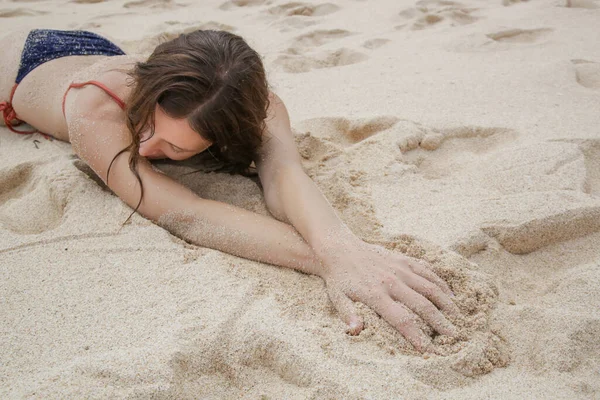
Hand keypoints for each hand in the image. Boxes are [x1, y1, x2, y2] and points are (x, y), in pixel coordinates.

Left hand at [318, 238, 459, 351]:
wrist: (340, 248)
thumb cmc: (339, 278)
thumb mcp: (338, 298)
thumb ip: (348, 315)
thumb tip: (355, 330)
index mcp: (376, 295)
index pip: (402, 320)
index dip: (417, 336)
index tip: (429, 351)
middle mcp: (392, 281)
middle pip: (423, 305)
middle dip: (440, 323)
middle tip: (454, 337)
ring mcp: (400, 268)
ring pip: (430, 286)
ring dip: (446, 303)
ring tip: (458, 317)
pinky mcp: (403, 259)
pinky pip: (427, 271)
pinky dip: (440, 283)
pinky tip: (450, 294)